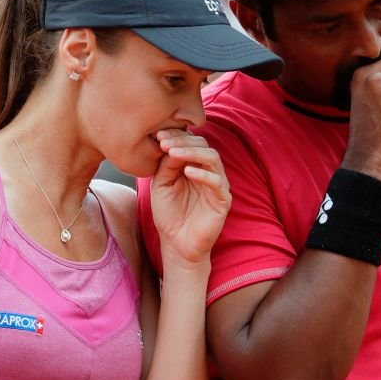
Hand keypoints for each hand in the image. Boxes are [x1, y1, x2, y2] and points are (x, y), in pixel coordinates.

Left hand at [150, 129, 230, 266]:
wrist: (177, 243)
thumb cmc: (169, 214)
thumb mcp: (161, 185)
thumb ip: (166, 166)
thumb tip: (170, 146)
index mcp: (194, 165)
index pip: (190, 142)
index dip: (176, 136)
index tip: (157, 135)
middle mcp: (208, 171)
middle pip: (203, 145)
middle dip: (182, 141)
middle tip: (164, 142)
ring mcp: (217, 185)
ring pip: (213, 158)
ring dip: (192, 153)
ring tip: (173, 153)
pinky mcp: (223, 200)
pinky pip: (218, 182)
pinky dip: (203, 174)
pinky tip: (188, 172)